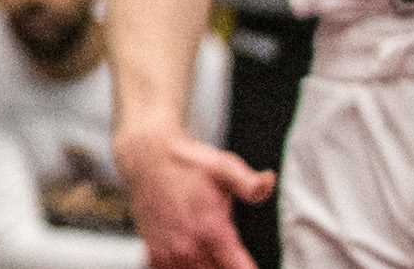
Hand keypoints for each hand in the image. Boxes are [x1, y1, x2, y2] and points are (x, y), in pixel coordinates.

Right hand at [116, 122, 270, 268]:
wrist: (145, 156)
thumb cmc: (187, 162)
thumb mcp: (222, 166)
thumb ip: (248, 183)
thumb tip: (268, 181)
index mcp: (211, 230)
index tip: (249, 263)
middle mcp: (189, 247)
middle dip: (229, 267)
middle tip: (233, 255)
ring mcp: (169, 253)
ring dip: (208, 268)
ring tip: (214, 254)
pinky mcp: (155, 253)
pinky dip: (185, 268)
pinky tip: (193, 257)